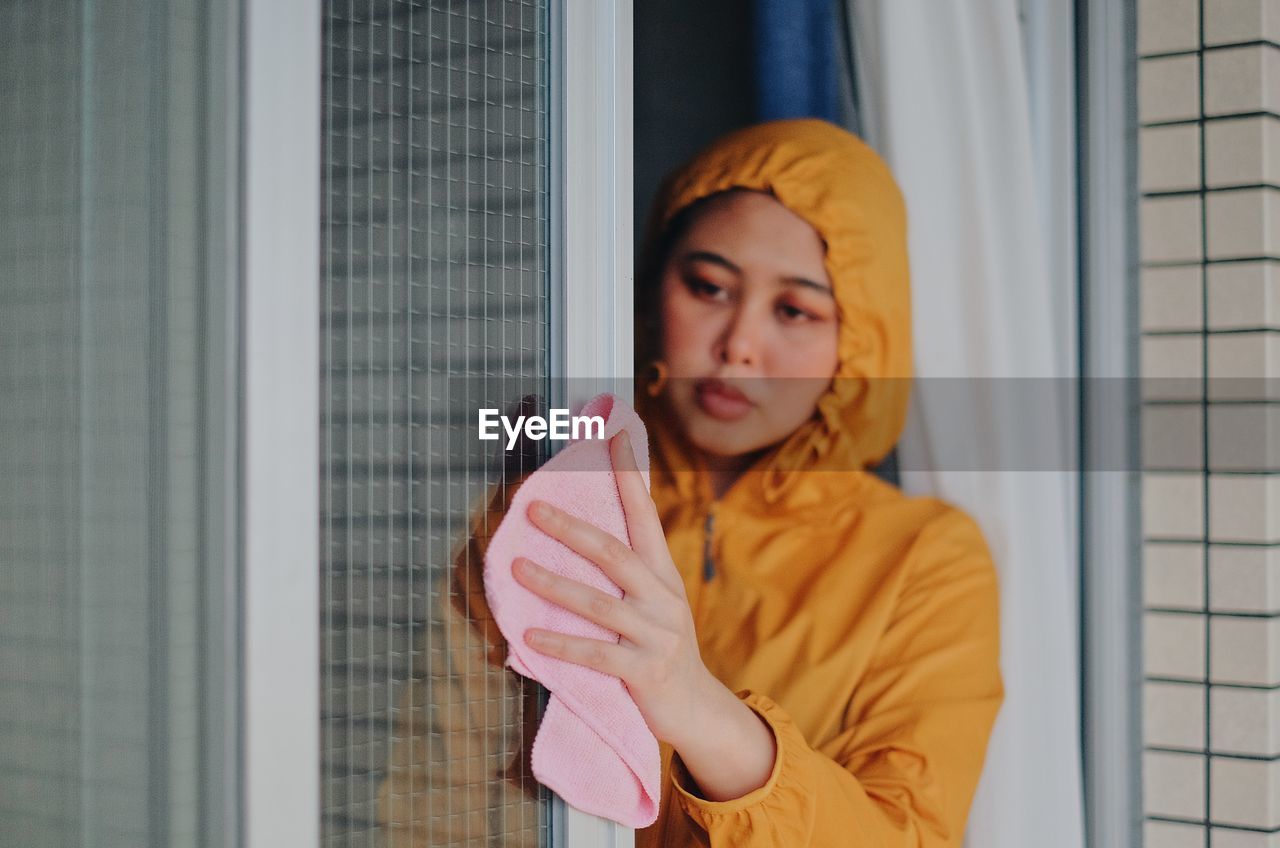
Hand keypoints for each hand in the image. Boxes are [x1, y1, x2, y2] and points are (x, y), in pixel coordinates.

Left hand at [511, 430, 717, 749]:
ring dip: (553, 585)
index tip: (613, 436)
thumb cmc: (660, 646)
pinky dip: (561, 643)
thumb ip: (628, 570)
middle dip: (572, 529)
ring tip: (518, 569)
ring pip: (598, 603)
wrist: (695, 707)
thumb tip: (585, 528)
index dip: (628, 475)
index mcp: (662, 574)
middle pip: (613, 553)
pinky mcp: (645, 670)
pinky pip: (596, 653)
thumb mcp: (655, 602)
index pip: (645, 514)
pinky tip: (529, 635)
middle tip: (533, 510)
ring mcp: (656, 634)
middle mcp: (662, 597)